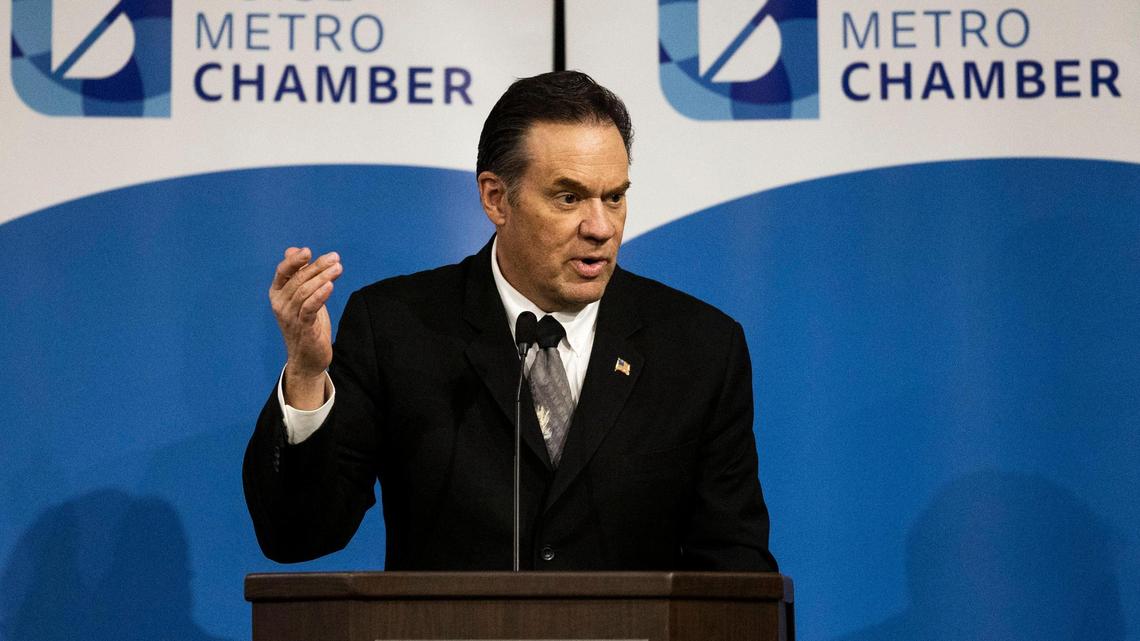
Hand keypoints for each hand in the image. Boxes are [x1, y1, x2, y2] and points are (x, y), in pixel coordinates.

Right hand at [269, 247, 342, 407]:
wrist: (307, 358)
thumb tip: (294, 250)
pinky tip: (330, 286)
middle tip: (335, 258)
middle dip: (318, 266)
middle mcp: (280, 303)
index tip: (309, 251)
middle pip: (298, 279)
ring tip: (338, 268)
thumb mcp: (302, 297)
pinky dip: (320, 295)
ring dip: (323, 277)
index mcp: (277, 293)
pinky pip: (310, 307)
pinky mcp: (302, 327)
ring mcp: (289, 316)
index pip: (283, 271)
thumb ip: (299, 275)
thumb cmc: (306, 324)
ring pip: (305, 291)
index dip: (295, 260)